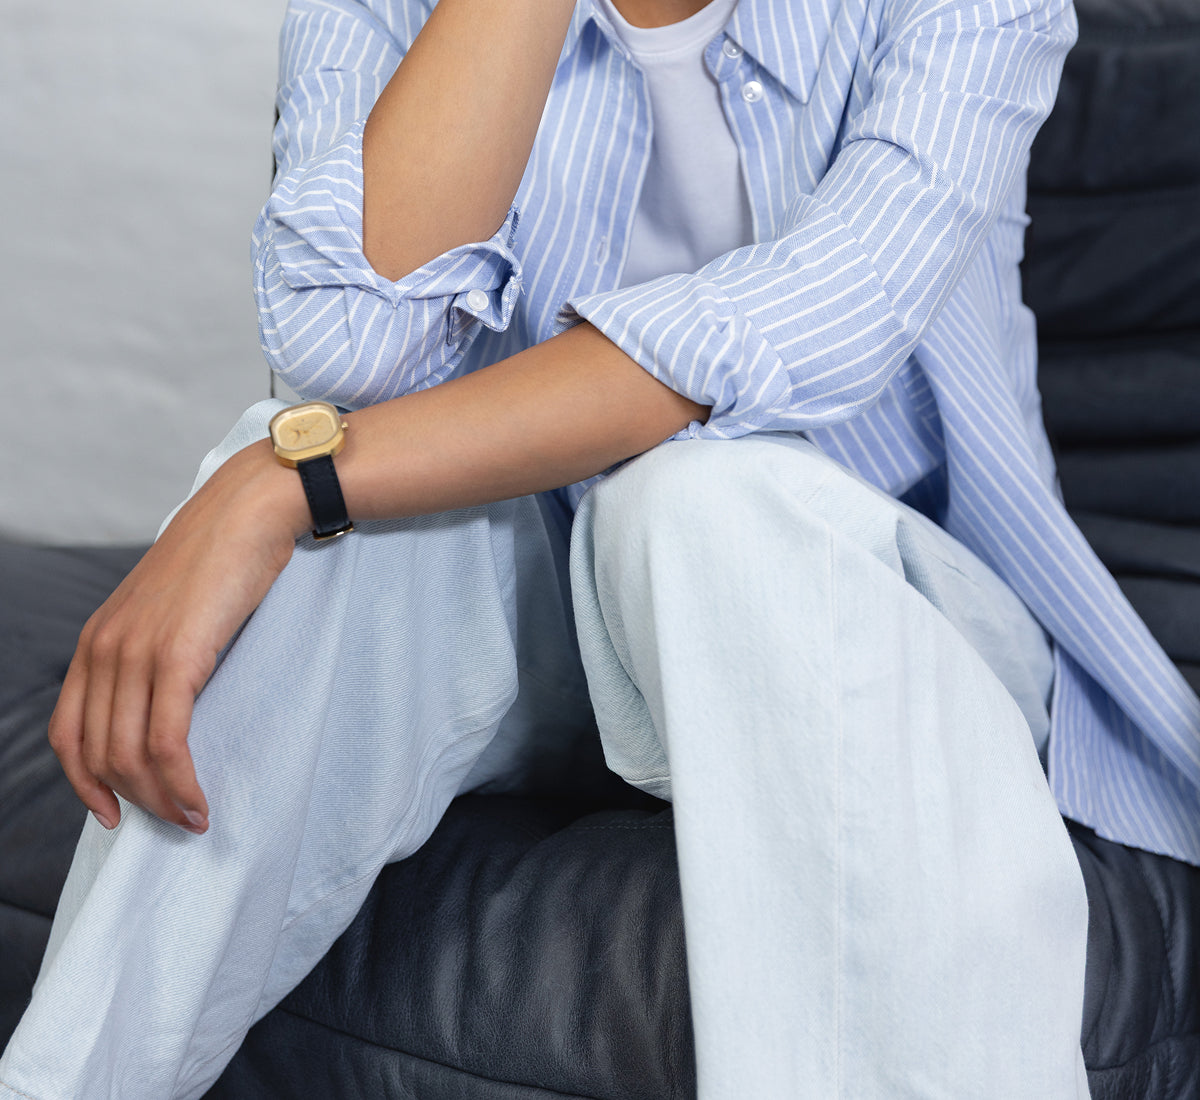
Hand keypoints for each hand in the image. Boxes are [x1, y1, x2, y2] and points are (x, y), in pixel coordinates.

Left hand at [48, 440, 306, 834]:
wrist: (247, 512)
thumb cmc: (221, 559)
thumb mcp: (168, 609)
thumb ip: (153, 652)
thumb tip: (168, 706)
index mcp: (96, 641)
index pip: (68, 734)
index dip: (85, 784)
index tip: (115, 812)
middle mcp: (103, 649)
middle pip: (97, 755)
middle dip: (133, 801)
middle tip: (174, 820)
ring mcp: (135, 653)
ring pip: (128, 756)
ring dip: (161, 800)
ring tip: (194, 816)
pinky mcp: (175, 657)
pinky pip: (164, 740)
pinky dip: (179, 781)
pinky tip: (200, 798)